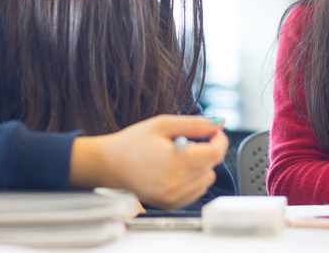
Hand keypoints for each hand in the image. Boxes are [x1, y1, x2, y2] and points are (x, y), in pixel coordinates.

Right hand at [69, 115, 227, 209]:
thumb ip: (193, 124)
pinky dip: (193, 179)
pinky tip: (176, 170)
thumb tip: (218, 124)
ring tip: (178, 157)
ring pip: (206, 179)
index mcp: (173, 161)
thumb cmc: (133, 142)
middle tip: (188, 142)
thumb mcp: (162, 124)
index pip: (214, 154)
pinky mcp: (170, 204)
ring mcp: (172, 197)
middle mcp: (174, 183)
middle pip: (211, 166)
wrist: (109, 165)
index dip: (219, 140)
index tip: (214, 132)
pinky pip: (196, 191)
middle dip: (207, 151)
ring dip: (201, 166)